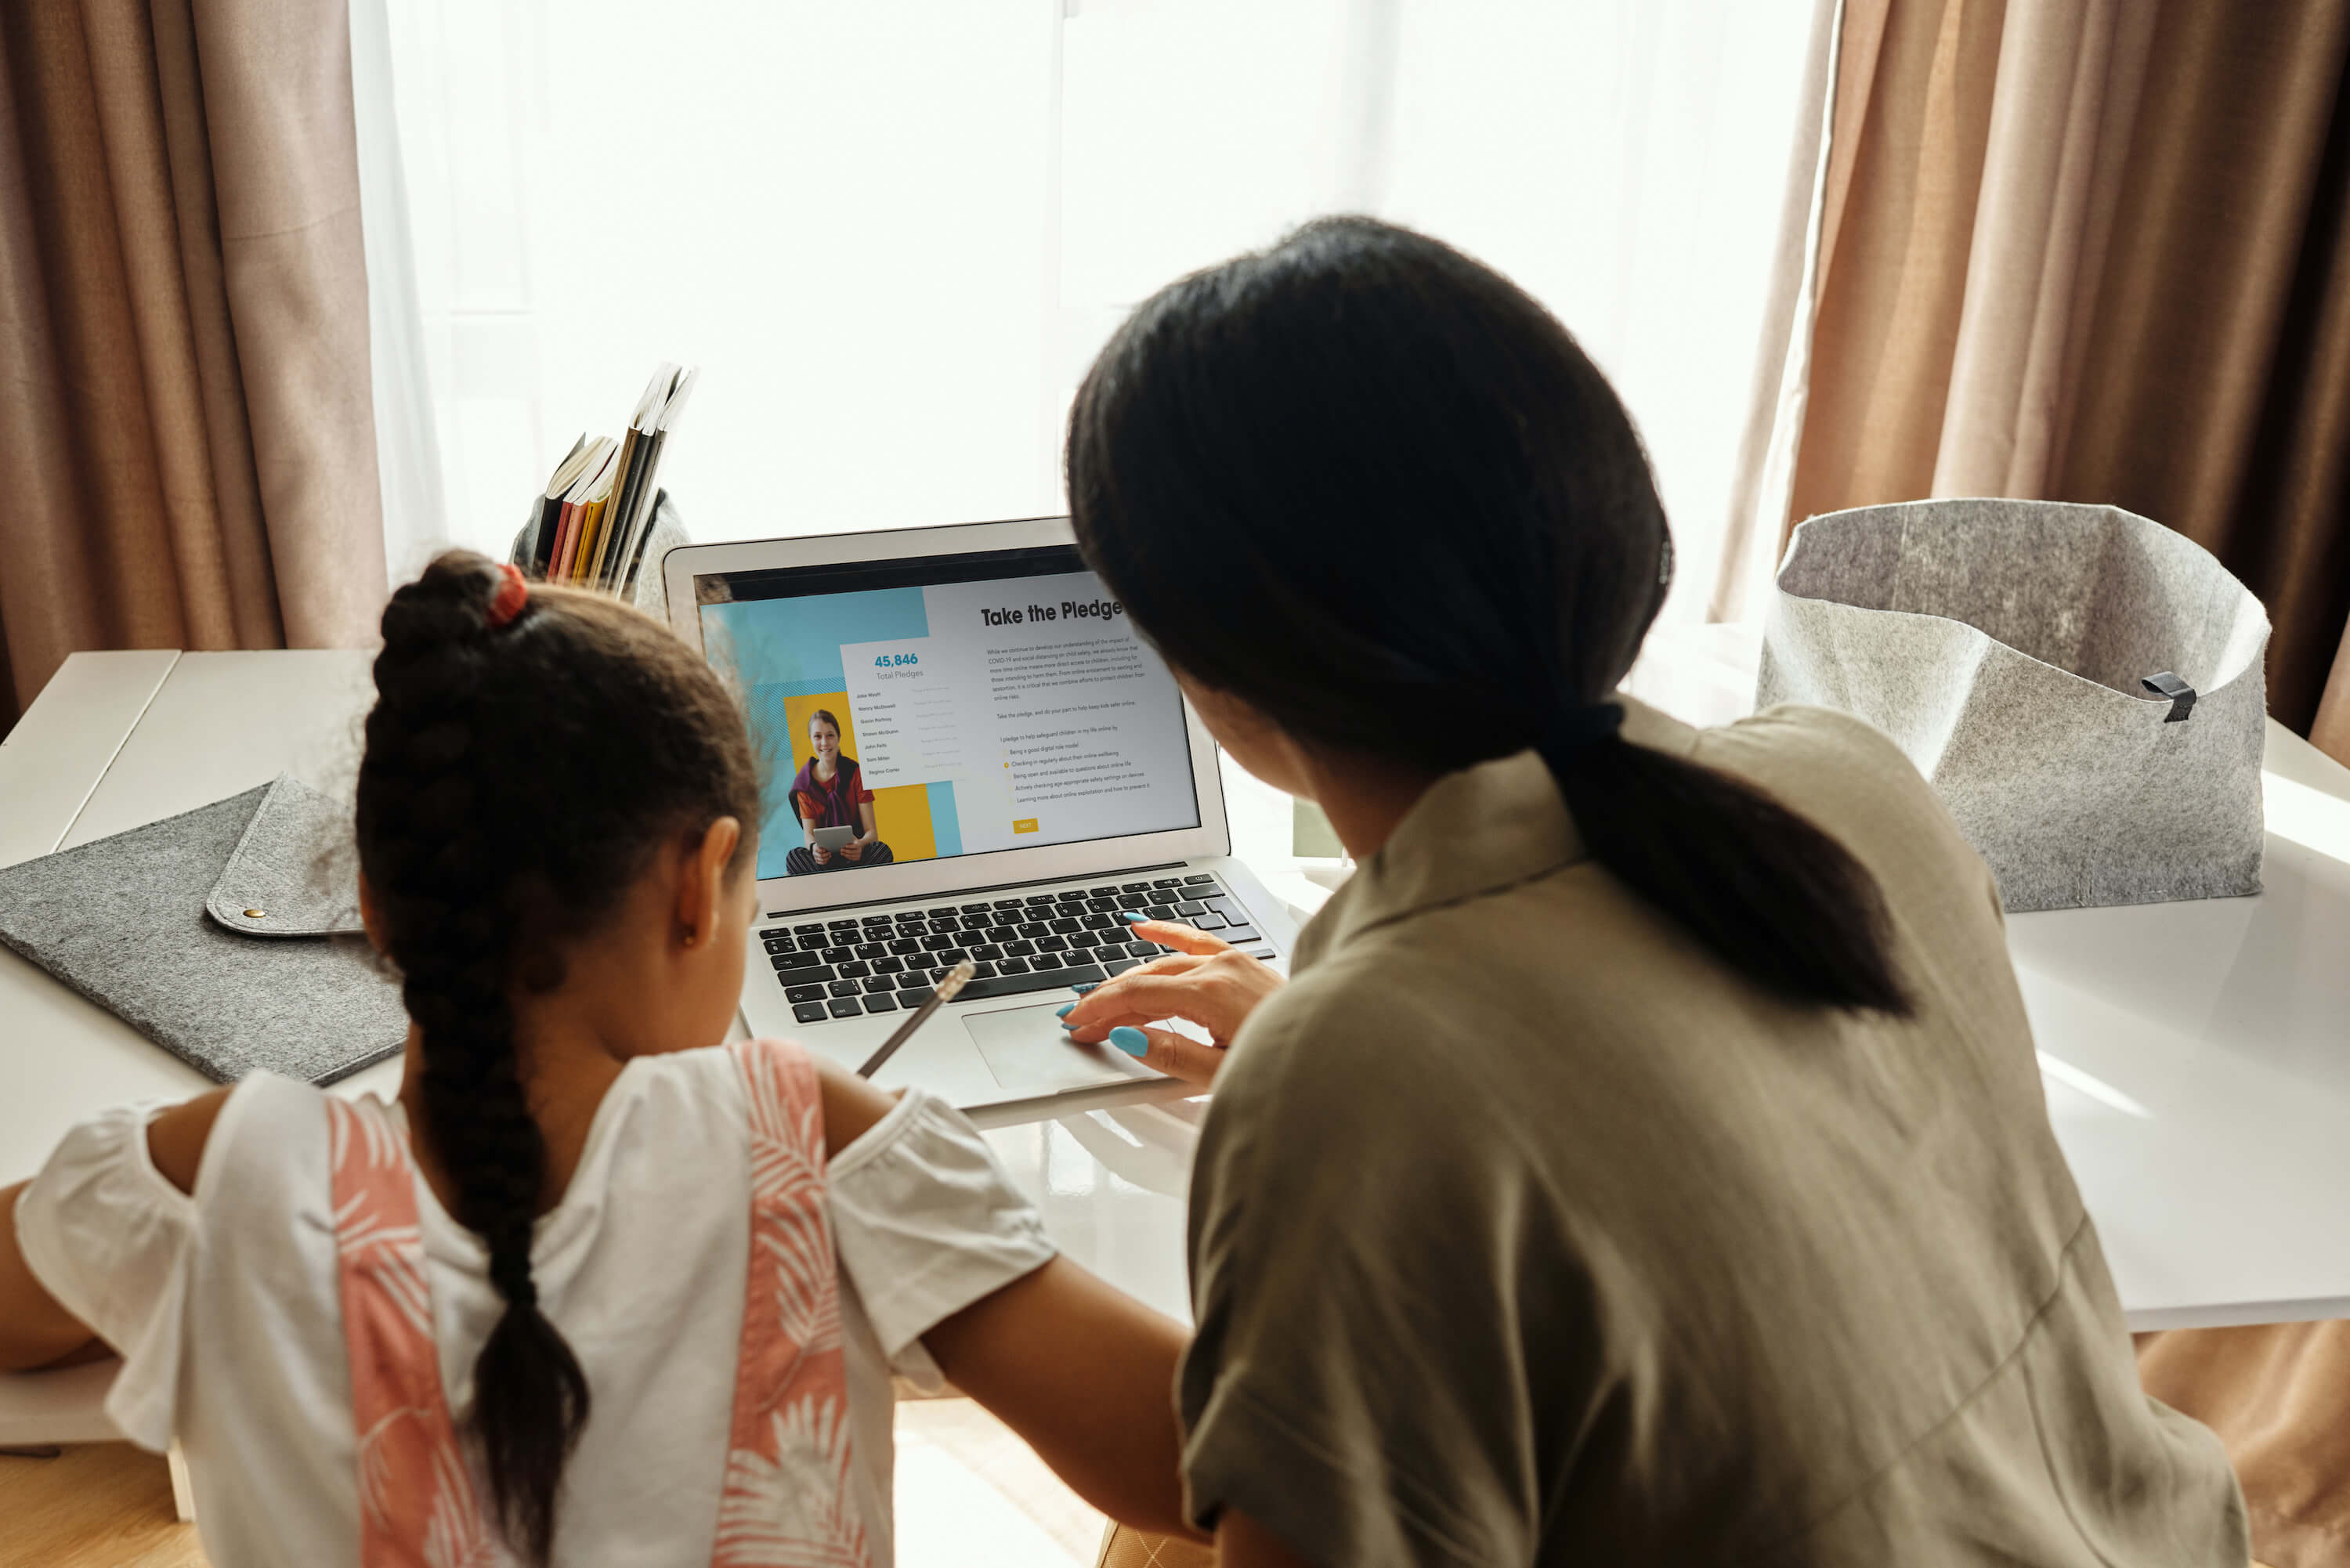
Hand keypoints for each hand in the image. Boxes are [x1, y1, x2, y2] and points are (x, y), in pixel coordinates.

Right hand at [810, 843, 832, 864]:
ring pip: (822, 860)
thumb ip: (824, 845)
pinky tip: (828, 859)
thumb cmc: (820, 846)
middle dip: (826, 854)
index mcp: (815, 848)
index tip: (824, 850)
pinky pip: (822, 863)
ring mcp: (815, 858)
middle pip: (820, 855)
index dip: (821, 850)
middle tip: (829, 853)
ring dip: (827, 858)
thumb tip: (829, 846)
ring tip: (830, 856)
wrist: (815, 848)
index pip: (818, 850)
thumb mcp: (821, 844)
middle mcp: (815, 854)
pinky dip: (826, 861)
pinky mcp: (817, 861)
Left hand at [838, 838, 865, 861]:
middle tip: (841, 849)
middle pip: (852, 851)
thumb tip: (846, 838)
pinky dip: (847, 857)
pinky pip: (851, 858)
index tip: (845, 845)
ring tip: (841, 853)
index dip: (850, 846)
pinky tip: (844, 855)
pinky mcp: (858, 857)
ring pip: (851, 856)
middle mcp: (860, 850)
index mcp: (859, 845)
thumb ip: (851, 838)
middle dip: (845, 851)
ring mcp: (859, 854)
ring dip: (845, 855)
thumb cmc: (856, 841)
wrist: (861, 844)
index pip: (854, 846)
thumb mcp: (854, 838)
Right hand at [1059, 920, 1283, 1085]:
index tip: (1076, 1022)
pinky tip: (1142, 927)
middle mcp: (1221, 969)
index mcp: (1211, 994)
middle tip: (1080, 1022)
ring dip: (1130, 980)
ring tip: (1102, 999)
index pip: (1138, 995)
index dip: (1101, 1009)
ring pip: (1166, 962)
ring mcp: (1233, 962)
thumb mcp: (1221, 1074)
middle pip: (1146, 978)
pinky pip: (1196, 940)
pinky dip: (1166, 934)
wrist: (1336, 1053)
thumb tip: (1127, 1035)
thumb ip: (1170, 1054)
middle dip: (1108, 1000)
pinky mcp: (1243, 963)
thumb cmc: (1288, 1065)